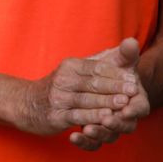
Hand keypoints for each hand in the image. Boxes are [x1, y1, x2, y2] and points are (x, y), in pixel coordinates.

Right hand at [15, 37, 143, 140]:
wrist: (29, 103)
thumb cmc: (65, 86)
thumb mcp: (82, 70)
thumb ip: (110, 59)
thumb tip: (132, 42)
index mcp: (71, 66)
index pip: (96, 68)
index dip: (115, 73)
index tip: (133, 79)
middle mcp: (63, 79)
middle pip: (92, 83)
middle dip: (113, 87)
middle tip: (133, 90)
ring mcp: (58, 98)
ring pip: (86, 100)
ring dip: (105, 102)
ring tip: (123, 104)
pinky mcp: (55, 115)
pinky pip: (76, 116)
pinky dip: (91, 117)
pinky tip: (104, 119)